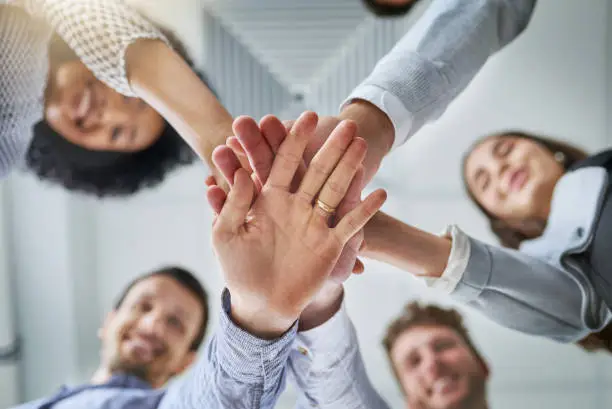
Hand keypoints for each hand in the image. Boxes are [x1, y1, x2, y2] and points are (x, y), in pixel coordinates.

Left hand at [222, 115, 365, 279]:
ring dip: (349, 169)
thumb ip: (232, 206)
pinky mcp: (329, 244)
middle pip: (315, 170)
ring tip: (363, 146)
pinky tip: (381, 194)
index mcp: (269, 200)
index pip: (282, 163)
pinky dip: (365, 211)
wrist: (260, 303)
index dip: (294, 141)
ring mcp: (314, 223)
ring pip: (335, 190)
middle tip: (346, 124)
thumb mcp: (225, 235)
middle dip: (330, 148)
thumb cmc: (238, 269)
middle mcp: (295, 206)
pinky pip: (350, 224)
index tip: (307, 117)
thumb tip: (241, 175)